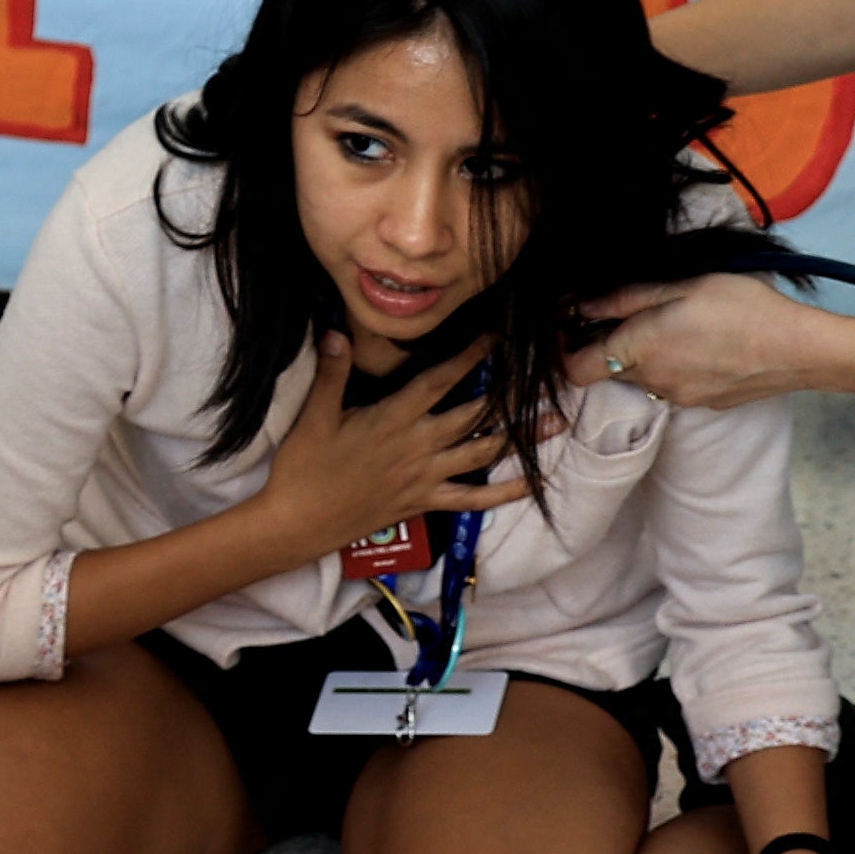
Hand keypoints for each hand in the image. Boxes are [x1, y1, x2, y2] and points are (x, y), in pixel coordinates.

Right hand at [249, 328, 526, 555]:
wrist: (300, 521)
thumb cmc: (304, 467)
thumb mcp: (313, 416)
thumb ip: (332, 373)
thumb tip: (338, 331)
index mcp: (392, 419)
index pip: (439, 381)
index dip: (470, 358)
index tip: (496, 338)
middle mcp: (417, 445)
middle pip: (473, 414)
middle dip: (509, 394)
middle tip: (542, 377)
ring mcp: (425, 476)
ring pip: (482, 452)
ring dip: (520, 437)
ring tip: (554, 422)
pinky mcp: (425, 502)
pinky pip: (473, 498)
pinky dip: (504, 492)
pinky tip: (531, 484)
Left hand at [577, 274, 828, 411]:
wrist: (799, 349)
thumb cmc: (741, 307)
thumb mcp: (681, 286)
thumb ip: (626, 299)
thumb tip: (582, 307)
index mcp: (638, 348)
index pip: (575, 369)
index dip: (567, 349)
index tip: (576, 325)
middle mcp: (651, 380)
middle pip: (610, 370)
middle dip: (613, 345)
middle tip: (638, 313)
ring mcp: (678, 397)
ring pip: (643, 378)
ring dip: (646, 356)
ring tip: (680, 326)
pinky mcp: (703, 404)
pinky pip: (673, 385)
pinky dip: (675, 368)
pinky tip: (704, 345)